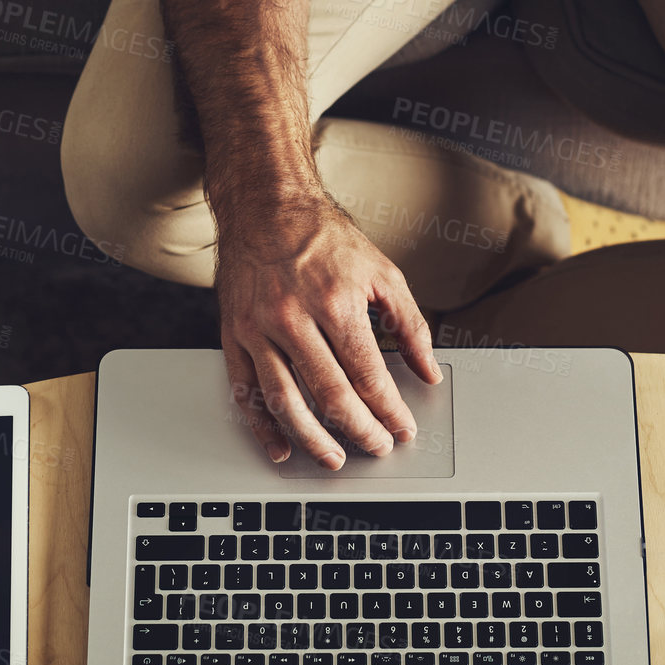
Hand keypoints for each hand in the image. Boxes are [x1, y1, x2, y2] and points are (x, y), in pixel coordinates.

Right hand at [215, 191, 441, 469]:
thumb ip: (410, 324)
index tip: (403, 428)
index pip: (369, 374)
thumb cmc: (323, 237)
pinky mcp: (234, 335)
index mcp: (336, 302)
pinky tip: (281, 448)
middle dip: (360, 429)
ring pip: (285, 401)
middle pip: (330, 394)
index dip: (390, 409)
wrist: (264, 206)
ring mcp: (259, 329)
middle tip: (377, 447)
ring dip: (313, 439)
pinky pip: (245, 391)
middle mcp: (294, 318)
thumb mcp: (381, 272)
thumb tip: (430, 369)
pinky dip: (262, 426)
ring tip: (336, 458)